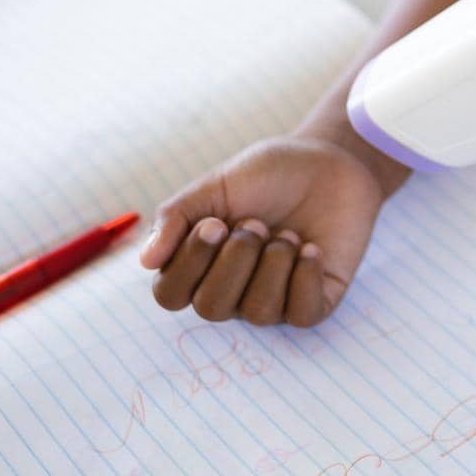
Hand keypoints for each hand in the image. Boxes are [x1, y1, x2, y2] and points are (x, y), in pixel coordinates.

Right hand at [139, 136, 384, 326]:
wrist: (329, 161)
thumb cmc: (268, 175)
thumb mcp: (217, 185)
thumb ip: (177, 216)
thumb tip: (146, 260)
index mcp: (199, 267)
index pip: (170, 295)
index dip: (189, 263)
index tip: (215, 223)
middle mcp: (232, 290)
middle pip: (211, 309)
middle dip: (235, 260)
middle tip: (257, 223)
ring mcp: (275, 299)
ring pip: (259, 312)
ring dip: (273, 264)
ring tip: (287, 232)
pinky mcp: (316, 299)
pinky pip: (303, 314)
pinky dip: (305, 279)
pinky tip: (311, 248)